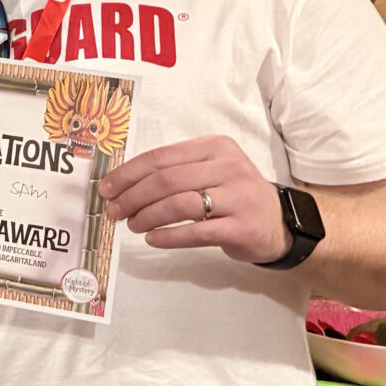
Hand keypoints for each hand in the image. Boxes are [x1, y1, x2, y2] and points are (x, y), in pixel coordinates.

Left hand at [97, 136, 285, 263]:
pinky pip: (195, 232)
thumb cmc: (233, 195)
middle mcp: (229, 167)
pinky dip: (168, 236)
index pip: (160, 157)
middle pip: (165, 180)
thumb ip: (174, 171)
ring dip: (146, 216)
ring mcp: (238, 197)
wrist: (279, 223)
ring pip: (178, 204)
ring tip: (132, 225)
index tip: (106, 188)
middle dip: (132, 196)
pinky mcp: (241, 227)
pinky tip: (152, 238)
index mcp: (215, 147)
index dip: (128, 173)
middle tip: (114, 211)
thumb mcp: (210, 170)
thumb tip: (122, 184)